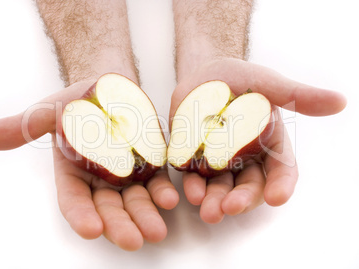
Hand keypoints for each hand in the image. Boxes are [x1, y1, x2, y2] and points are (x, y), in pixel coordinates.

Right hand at [0, 79, 178, 250]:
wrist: (109, 87)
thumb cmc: (76, 101)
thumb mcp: (48, 112)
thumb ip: (21, 127)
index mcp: (72, 174)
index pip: (74, 202)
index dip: (81, 216)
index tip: (90, 229)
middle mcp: (99, 181)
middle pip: (108, 209)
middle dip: (119, 225)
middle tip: (132, 240)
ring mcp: (126, 176)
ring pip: (135, 202)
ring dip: (146, 216)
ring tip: (157, 230)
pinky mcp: (149, 166)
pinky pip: (156, 183)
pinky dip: (163, 193)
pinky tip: (171, 200)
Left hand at [169, 58, 345, 222]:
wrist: (206, 72)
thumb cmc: (242, 77)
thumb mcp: (270, 84)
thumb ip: (299, 96)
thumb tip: (340, 102)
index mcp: (271, 144)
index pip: (282, 171)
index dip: (282, 185)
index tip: (277, 197)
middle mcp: (248, 158)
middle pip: (249, 185)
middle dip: (242, 199)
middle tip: (231, 207)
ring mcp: (220, 160)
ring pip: (222, 187)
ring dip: (215, 201)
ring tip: (209, 211)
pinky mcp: (195, 157)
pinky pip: (196, 176)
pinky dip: (193, 186)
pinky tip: (191, 192)